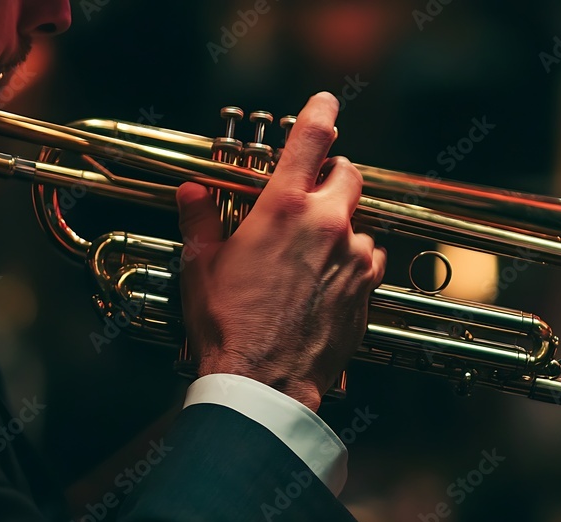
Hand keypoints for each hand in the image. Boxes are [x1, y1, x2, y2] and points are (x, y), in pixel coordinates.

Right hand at [176, 92, 385, 411]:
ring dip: (340, 228)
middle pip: (349, 174)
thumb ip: (200, 221)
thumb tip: (191, 194)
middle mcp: (326, 224)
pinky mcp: (367, 288)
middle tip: (311, 193)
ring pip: (358, 222)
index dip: (319, 112)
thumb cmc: (228, 326)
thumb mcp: (201, 268)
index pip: (311, 139)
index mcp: (283, 209)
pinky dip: (353, 262)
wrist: (266, 382)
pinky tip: (327, 282)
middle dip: (334, 175)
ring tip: (310, 256)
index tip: (324, 102)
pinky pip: (369, 260)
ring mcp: (352, 257)